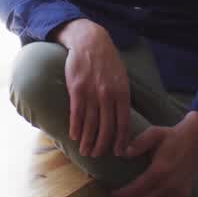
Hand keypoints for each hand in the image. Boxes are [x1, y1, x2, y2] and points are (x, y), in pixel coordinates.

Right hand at [55, 18, 130, 157]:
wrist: (90, 41)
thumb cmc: (107, 61)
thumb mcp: (122, 77)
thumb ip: (122, 97)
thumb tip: (122, 118)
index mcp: (122, 93)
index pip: (123, 123)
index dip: (121, 140)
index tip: (118, 152)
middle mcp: (108, 95)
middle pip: (106, 127)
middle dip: (102, 145)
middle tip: (97, 155)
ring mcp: (92, 93)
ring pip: (90, 124)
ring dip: (87, 140)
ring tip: (85, 151)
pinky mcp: (77, 89)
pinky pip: (77, 114)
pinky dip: (76, 127)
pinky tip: (74, 136)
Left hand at [111, 111, 197, 196]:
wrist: (196, 140)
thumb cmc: (171, 136)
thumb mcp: (154, 133)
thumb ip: (138, 143)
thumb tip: (123, 154)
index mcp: (159, 171)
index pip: (135, 190)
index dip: (121, 195)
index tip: (112, 194)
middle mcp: (168, 186)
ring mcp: (178, 193)